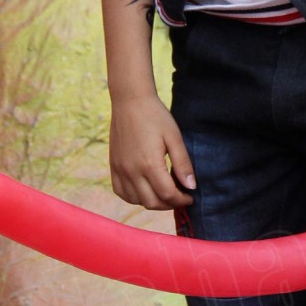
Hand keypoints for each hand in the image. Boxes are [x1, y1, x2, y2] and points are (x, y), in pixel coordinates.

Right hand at [109, 91, 195, 210]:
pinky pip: (121, 192)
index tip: (190, 197)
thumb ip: (183, 163)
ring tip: (163, 192)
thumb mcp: (174, 137)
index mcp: (149, 164)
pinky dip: (134, 197)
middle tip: (179, 196)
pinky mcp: (113, 166)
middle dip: (169, 204)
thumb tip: (191, 187)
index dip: (182, 200)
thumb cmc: (155, 116)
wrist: (130, 101)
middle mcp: (132, 171)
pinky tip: (144, 189)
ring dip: (152, 202)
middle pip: (152, 202)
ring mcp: (120, 170)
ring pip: (136, 200)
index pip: (168, 195)